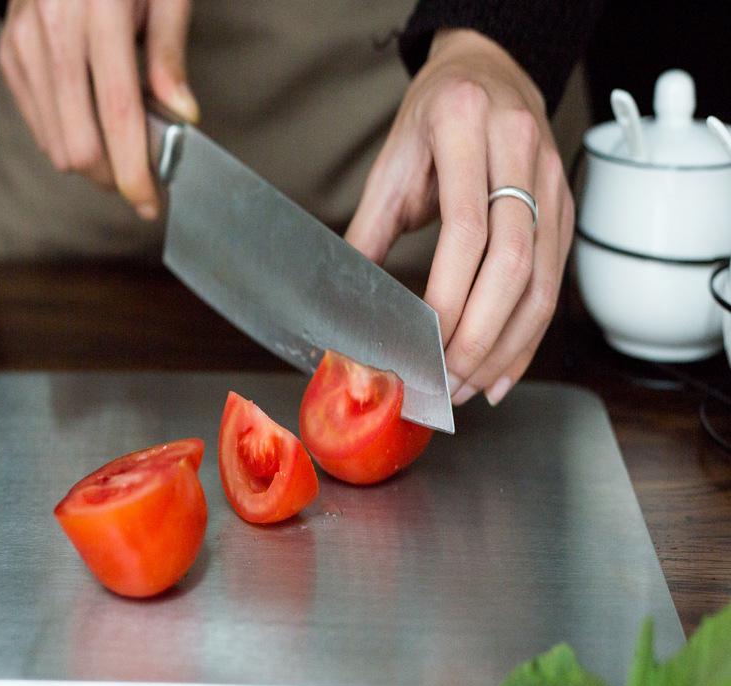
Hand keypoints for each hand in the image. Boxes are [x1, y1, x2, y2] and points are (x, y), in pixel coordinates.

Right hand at [0, 0, 197, 219]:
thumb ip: (169, 55)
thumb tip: (183, 117)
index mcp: (99, 11)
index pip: (118, 115)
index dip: (135, 171)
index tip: (150, 203)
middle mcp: (53, 30)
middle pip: (80, 144)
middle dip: (114, 178)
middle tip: (142, 180)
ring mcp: (24, 43)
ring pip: (55, 144)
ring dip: (93, 164)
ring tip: (123, 152)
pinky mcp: (10, 53)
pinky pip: (39, 124)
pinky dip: (68, 139)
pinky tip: (93, 125)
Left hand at [346, 29, 573, 405]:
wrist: (487, 72)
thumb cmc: (431, 120)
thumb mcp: (391, 163)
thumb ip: (368, 230)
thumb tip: (346, 304)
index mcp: (464, 125)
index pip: (465, 226)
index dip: (449, 292)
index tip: (424, 341)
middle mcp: (519, 146)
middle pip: (513, 258)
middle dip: (480, 332)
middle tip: (446, 379)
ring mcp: (552, 177)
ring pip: (543, 277)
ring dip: (508, 344)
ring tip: (472, 387)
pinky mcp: (566, 205)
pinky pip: (554, 279)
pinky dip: (529, 332)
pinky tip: (504, 369)